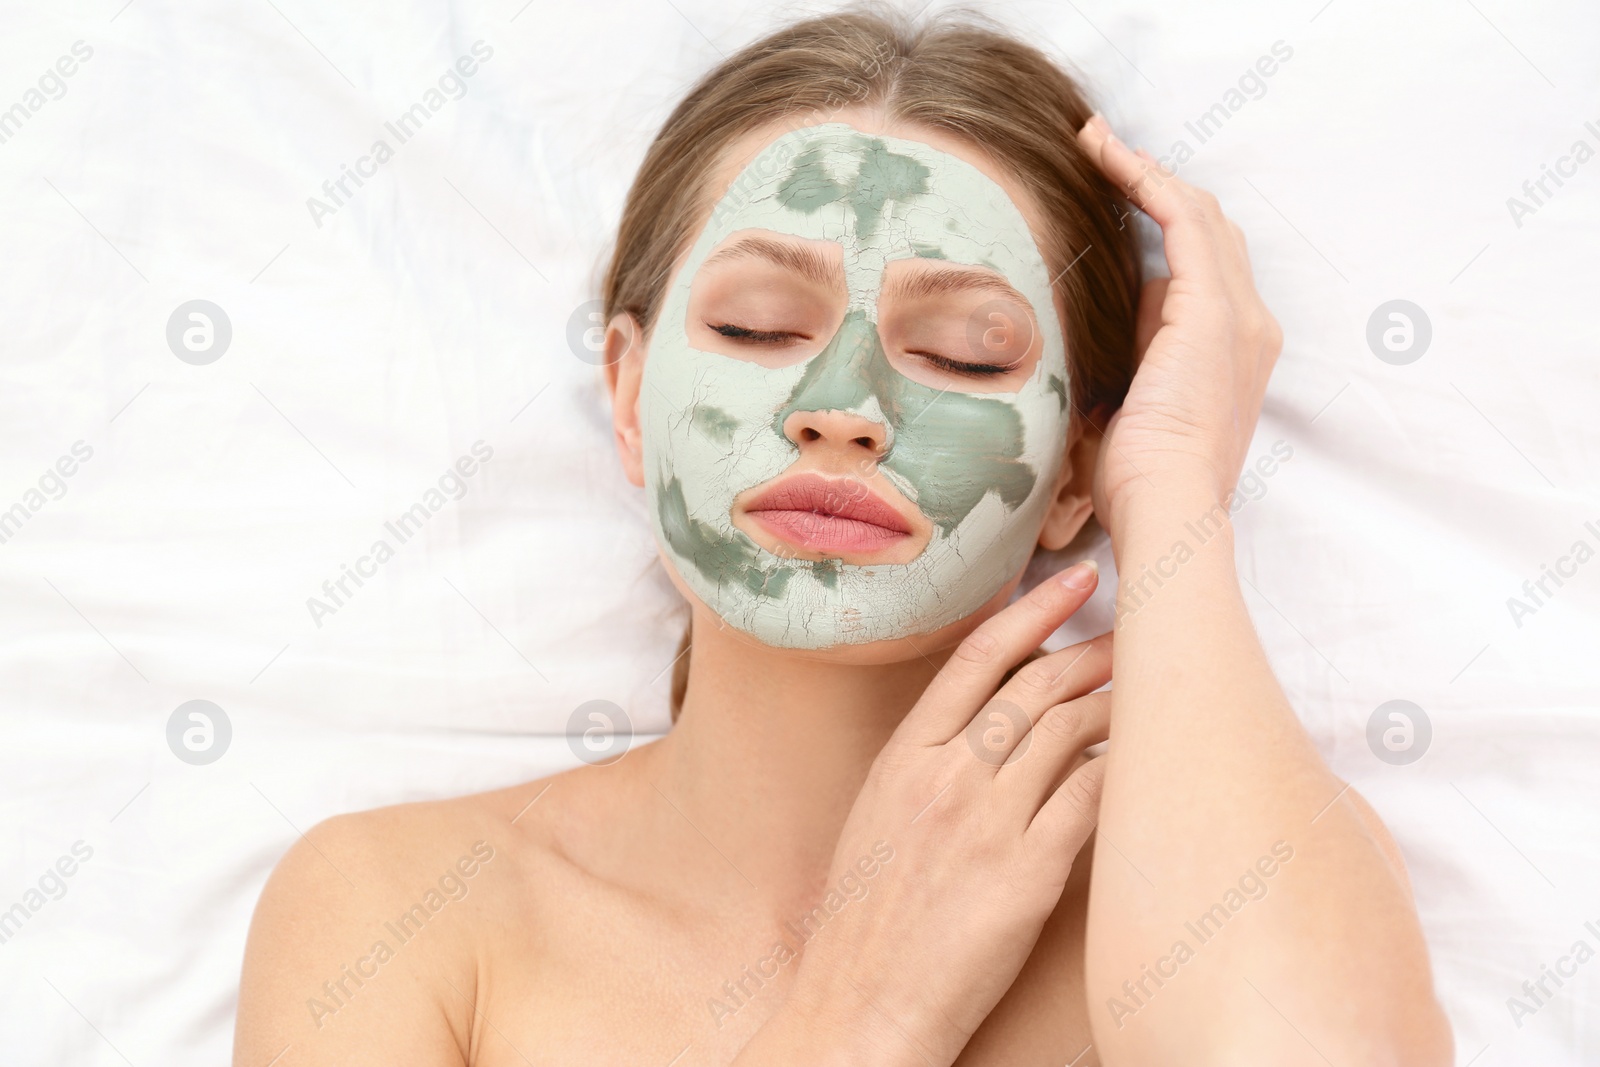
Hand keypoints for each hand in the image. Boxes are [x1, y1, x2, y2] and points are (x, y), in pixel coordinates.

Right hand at [781, 563, 1111, 1065]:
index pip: (978, 657)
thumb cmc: (865, 920)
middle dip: (1093, 650)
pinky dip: (1124, 766)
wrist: (861, 1005)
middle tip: (1132, 637)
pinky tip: (1144, 757)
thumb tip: (986, 717)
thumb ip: (925, 761)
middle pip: (1036, 684)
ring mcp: (989, 822)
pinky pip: (1093, 796)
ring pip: (1071, 731)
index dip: (1034, 608)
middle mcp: (945, 776)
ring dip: (1117, 702)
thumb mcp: (875, 817)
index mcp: (902, 756)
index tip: (1075, 581)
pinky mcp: (1030, 874)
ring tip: (1145, 695)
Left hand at [1076, 114, 1282, 532]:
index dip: (1163, 224)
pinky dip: (1146, 180)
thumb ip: (1129, 372)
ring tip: (1096, 141)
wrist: (1168, 509)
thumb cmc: (1142, 485)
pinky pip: (1182, 218)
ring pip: (1198, 214)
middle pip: (1210, 231)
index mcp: (1232, 354)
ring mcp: (1238, 315)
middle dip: (1156, 185)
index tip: (1113, 198)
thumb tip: (1095, 343)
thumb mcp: (1133, 415)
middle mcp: (1249, 327)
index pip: (1204, 268)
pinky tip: (1108, 156)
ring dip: (1145, 170)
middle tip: (1101, 153)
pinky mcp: (1212, 309)